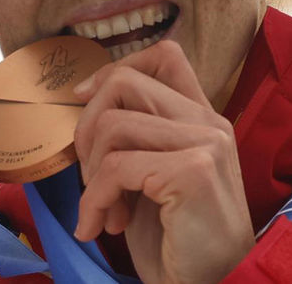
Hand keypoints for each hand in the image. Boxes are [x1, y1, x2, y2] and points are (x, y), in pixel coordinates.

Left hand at [70, 40, 253, 283]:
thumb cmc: (175, 234)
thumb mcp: (152, 173)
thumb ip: (136, 132)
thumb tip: (82, 95)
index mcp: (202, 116)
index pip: (164, 55)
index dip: (113, 70)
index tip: (84, 101)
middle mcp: (209, 122)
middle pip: (124, 81)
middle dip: (86, 126)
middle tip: (89, 173)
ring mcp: (205, 144)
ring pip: (112, 124)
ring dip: (90, 173)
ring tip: (105, 208)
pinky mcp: (193, 172)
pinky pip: (114, 167)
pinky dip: (94, 201)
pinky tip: (103, 228)